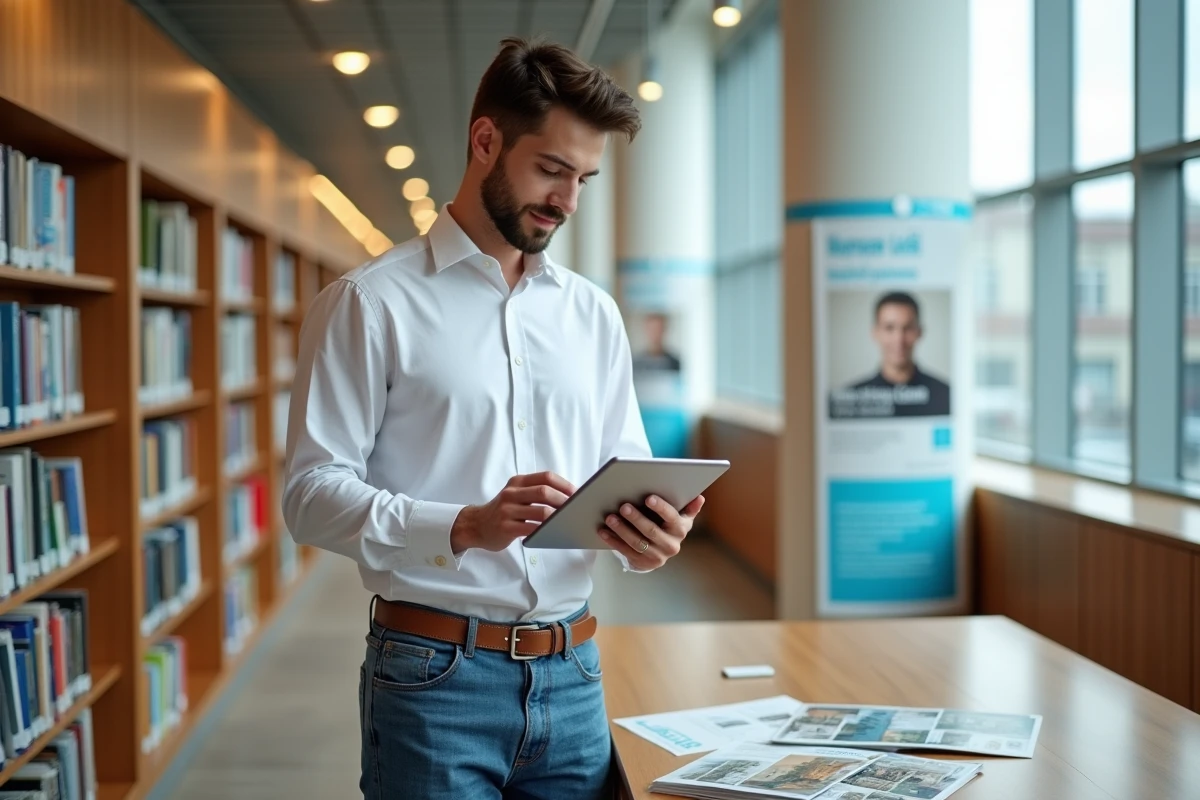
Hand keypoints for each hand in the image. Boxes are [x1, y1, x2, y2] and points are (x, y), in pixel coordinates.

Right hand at [451, 471, 575, 553]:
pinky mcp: (506, 527)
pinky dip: (545, 530)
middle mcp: (512, 493)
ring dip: (558, 517)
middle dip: (564, 500)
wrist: (476, 525)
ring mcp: (507, 510)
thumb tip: (567, 497)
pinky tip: (553, 533)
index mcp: (518, 482)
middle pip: (544, 491)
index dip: (564, 484)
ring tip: (568, 522)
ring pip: (540, 511)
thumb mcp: (515, 495)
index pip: (546, 477)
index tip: (577, 494)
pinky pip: (531, 528)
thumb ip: (535, 493)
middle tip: (576, 509)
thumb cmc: (503, 511)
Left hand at [598, 494, 704, 569]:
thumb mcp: (680, 515)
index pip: (672, 518)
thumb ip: (688, 506)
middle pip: (652, 531)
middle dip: (636, 518)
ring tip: (610, 517)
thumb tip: (699, 497)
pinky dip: (613, 541)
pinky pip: (626, 552)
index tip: (648, 498)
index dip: (661, 508)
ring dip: (622, 530)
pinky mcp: (644, 564)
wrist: (661, 548)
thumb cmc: (668, 523)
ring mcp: (658, 557)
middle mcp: (672, 545)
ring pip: (637, 543)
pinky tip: (603, 531)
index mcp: (681, 529)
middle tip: (623, 506)